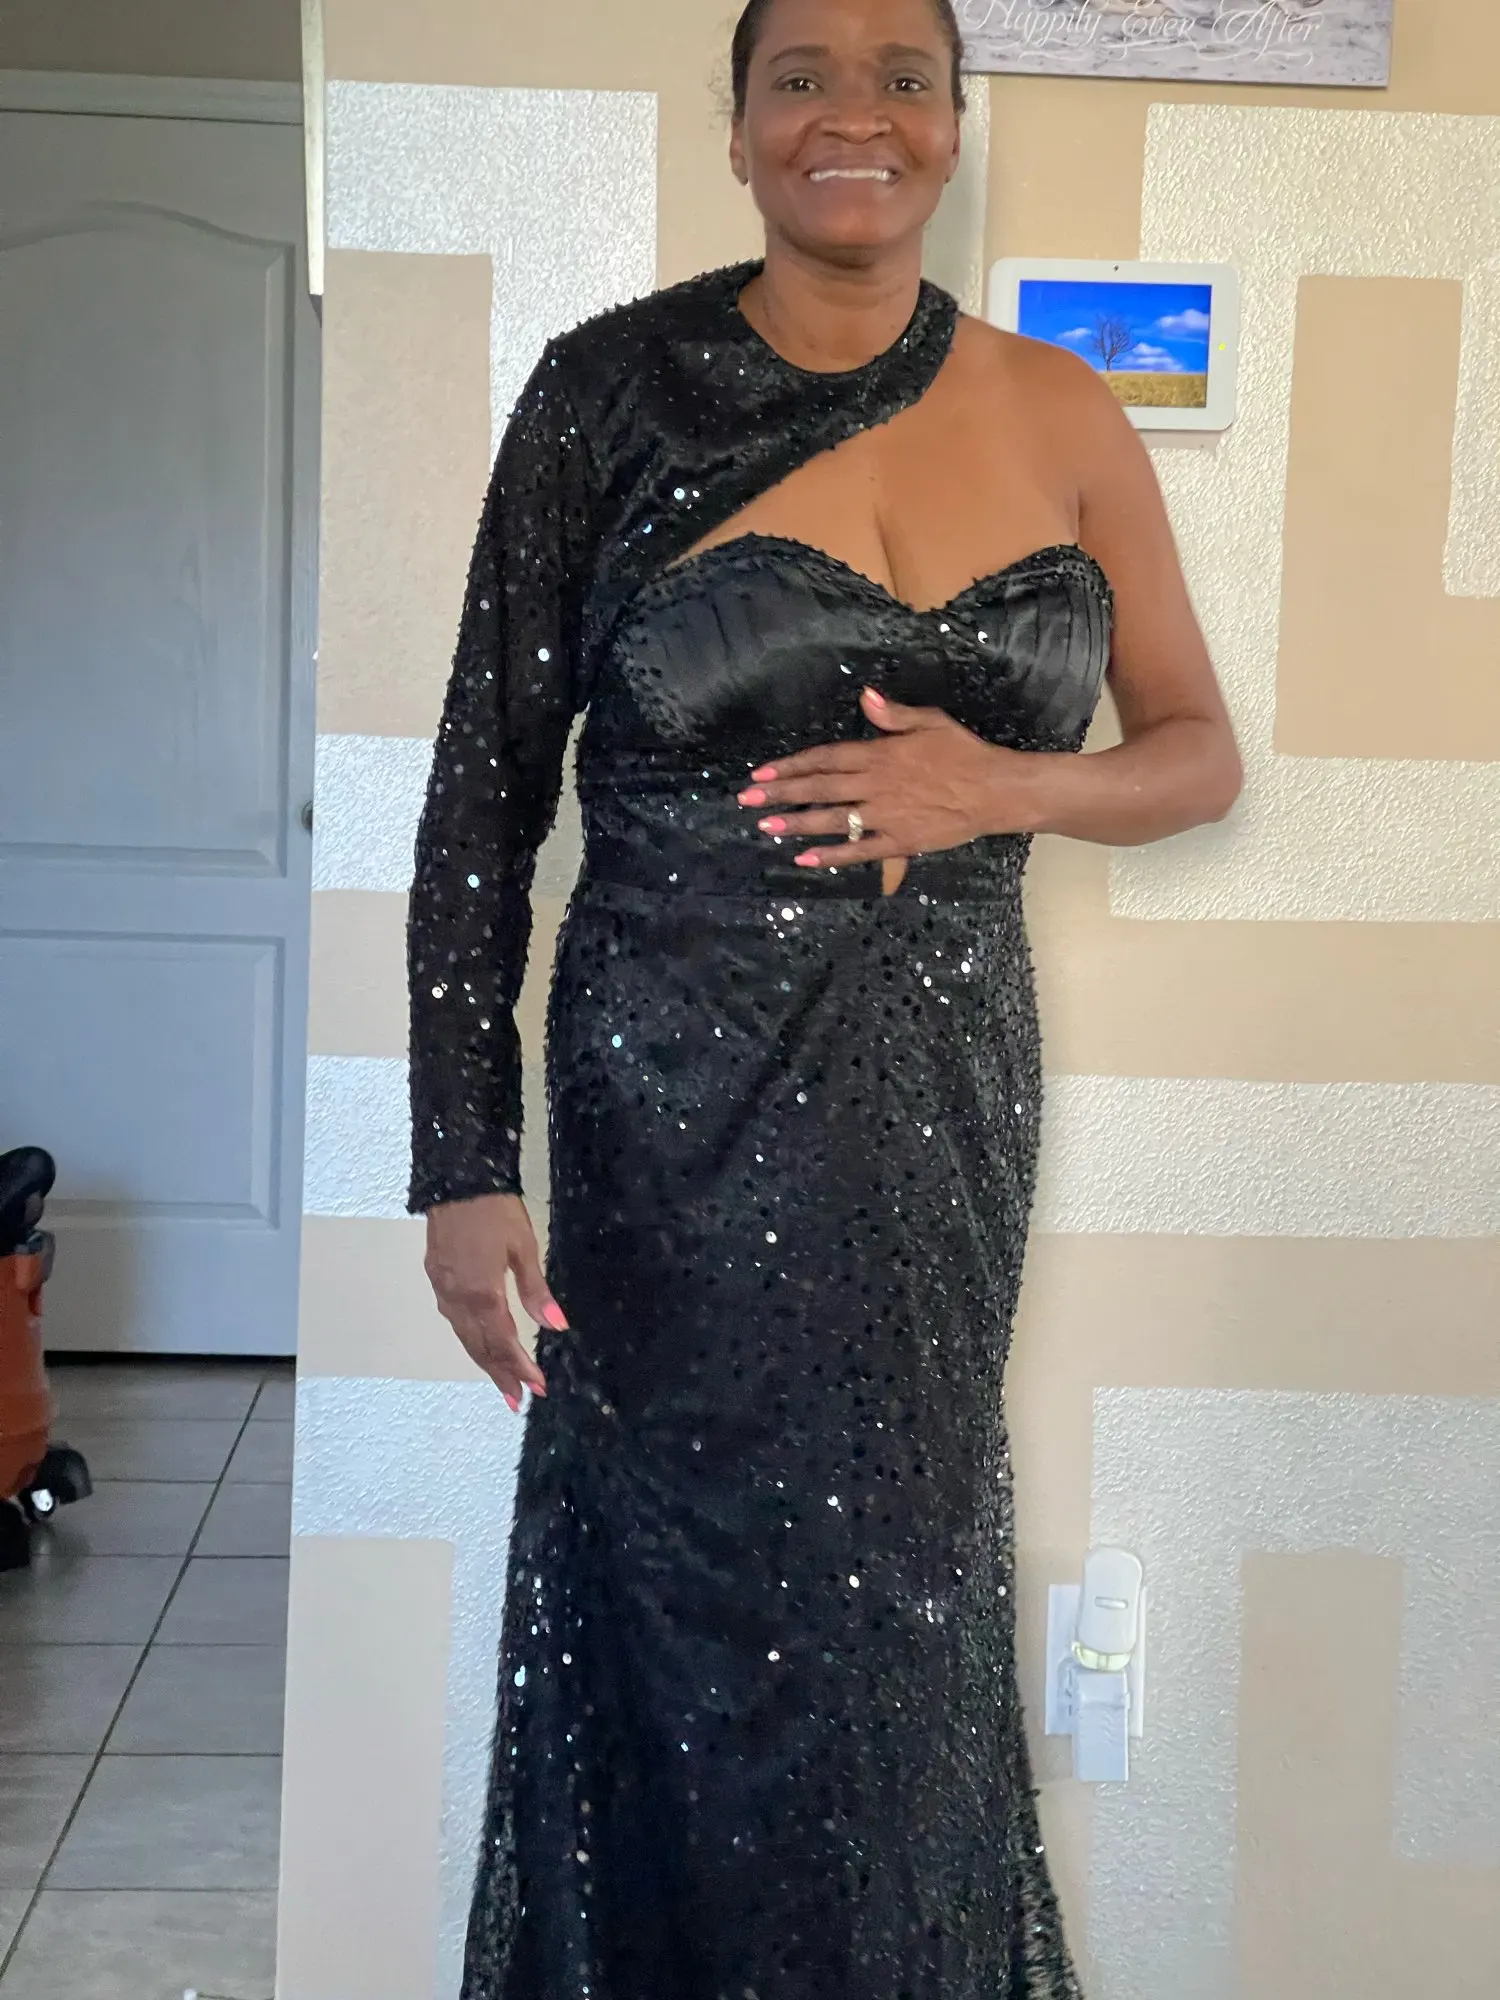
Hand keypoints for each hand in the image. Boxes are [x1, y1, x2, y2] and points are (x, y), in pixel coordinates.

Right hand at [424, 1193, 563, 1410]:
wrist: (457, 1181)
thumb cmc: (495, 1211)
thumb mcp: (523, 1247)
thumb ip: (536, 1290)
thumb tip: (556, 1326)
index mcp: (483, 1294)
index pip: (503, 1343)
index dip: (520, 1368)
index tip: (537, 1389)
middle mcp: (458, 1300)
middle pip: (480, 1347)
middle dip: (501, 1375)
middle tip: (517, 1401)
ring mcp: (444, 1290)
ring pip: (464, 1337)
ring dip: (484, 1362)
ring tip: (502, 1383)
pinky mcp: (437, 1278)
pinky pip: (454, 1320)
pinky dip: (470, 1340)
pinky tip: (479, 1344)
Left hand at [737, 687, 1039, 869]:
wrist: (995, 790)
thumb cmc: (964, 752)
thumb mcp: (930, 722)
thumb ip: (893, 714)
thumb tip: (865, 696)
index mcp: (880, 754)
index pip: (826, 759)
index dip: (792, 765)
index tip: (762, 771)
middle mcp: (876, 785)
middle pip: (820, 788)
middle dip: (781, 793)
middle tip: (748, 799)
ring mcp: (886, 816)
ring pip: (833, 819)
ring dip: (797, 822)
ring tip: (766, 826)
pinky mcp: (900, 842)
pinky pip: (860, 851)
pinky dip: (832, 855)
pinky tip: (805, 858)